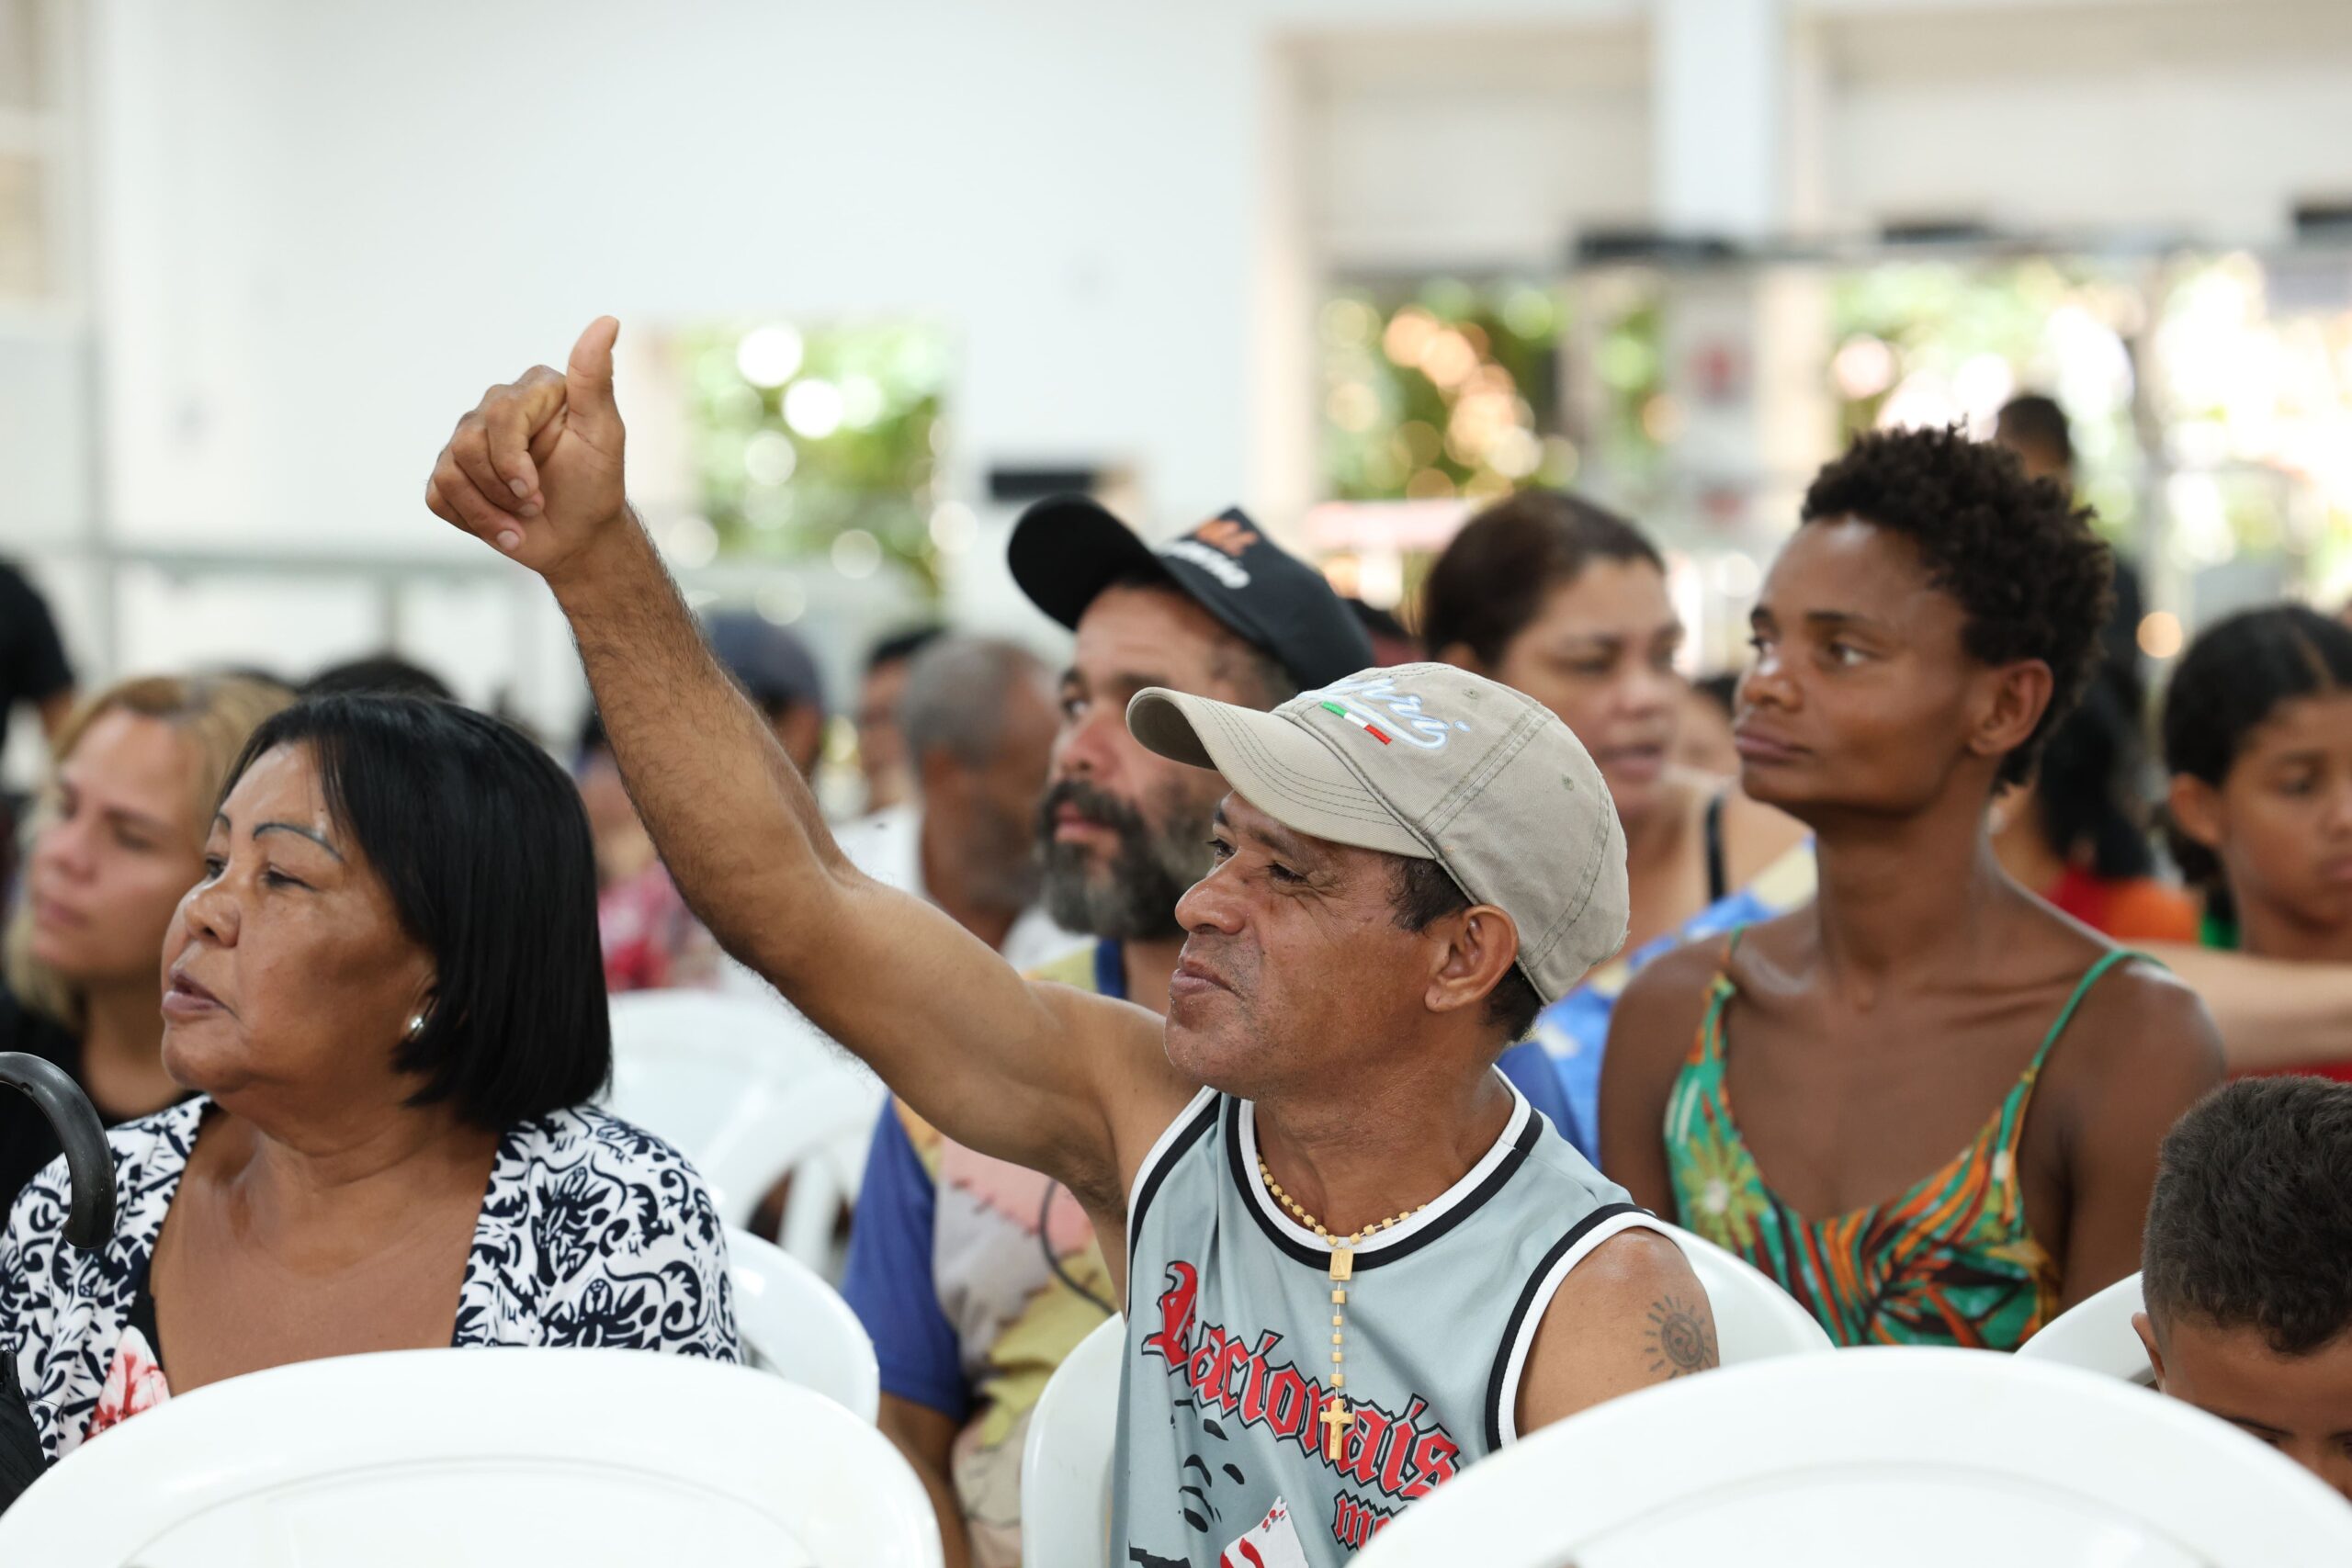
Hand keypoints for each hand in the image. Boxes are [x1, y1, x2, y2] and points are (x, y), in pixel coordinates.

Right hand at [425, 317, 628, 583]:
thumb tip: (608, 321)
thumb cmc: (595, 483)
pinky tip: (502, 527)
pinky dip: (472, 520)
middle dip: (503, 489)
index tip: (536, 490)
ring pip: (451, 472)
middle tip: (535, 505)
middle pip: (468, 444)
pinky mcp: (451, 474)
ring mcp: (467, 440)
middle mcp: (495, 408)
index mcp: (531, 390)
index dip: (512, 461)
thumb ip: (595, 378)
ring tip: (522, 520)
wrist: (578, 537)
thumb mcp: (604, 434)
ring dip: (490, 511)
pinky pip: (438, 495)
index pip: (499, 416)